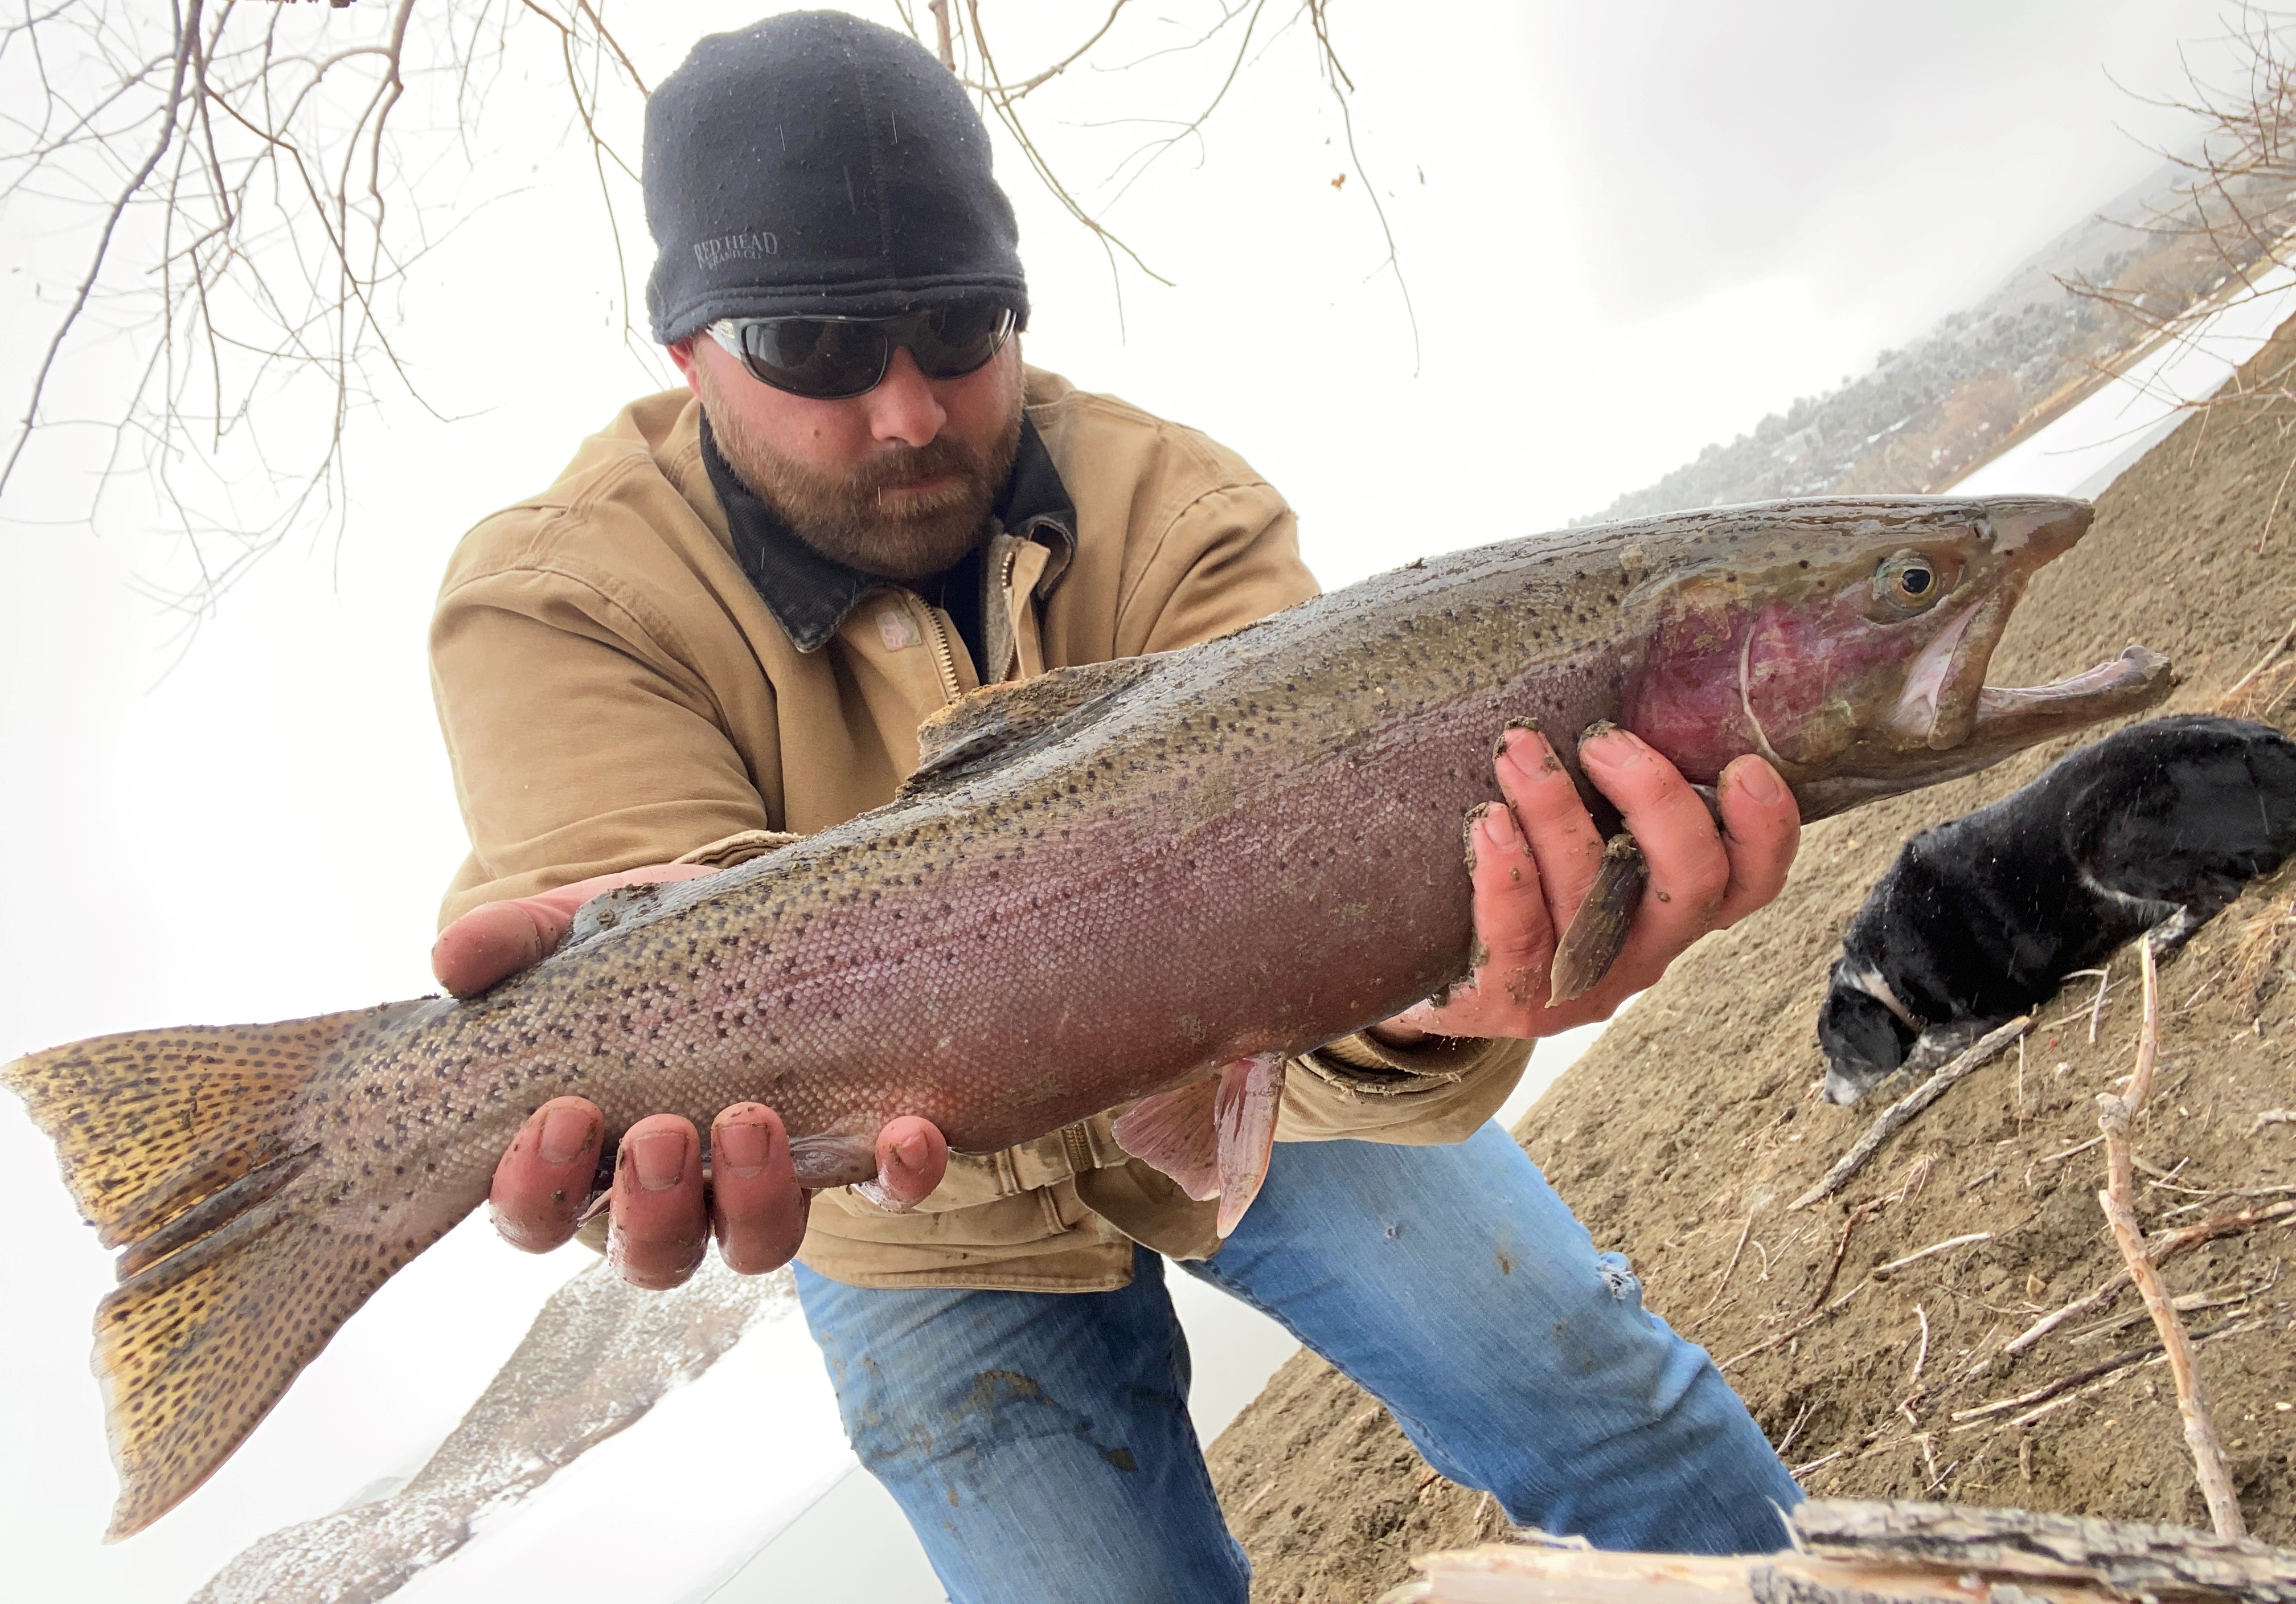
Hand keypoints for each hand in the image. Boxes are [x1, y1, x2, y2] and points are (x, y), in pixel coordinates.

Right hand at [437, 865, 950, 1287]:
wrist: (761, 907)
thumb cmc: (648, 943)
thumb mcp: (575, 929)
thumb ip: (512, 943)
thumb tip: (453, 960)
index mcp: (585, 1156)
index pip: (538, 1218)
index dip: (539, 1189)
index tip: (564, 1115)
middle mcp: (677, 1193)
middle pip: (651, 1256)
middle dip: (653, 1207)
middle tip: (662, 1133)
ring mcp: (771, 1182)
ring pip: (758, 1244)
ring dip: (756, 1198)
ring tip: (754, 1123)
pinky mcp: (859, 1150)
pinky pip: (885, 1195)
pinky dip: (899, 1175)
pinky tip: (906, 1131)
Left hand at [1377, 724, 1798, 1043]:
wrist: (1442, 981)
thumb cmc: (1526, 887)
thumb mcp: (1586, 840)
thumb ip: (1613, 791)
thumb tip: (1614, 673)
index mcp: (1678, 909)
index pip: (1752, 880)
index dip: (1765, 829)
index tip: (1743, 764)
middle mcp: (1647, 950)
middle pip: (1692, 883)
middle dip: (1655, 800)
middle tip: (1602, 738)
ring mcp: (1585, 982)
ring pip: (1597, 901)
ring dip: (1557, 812)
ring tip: (1517, 749)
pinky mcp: (1517, 999)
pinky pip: (1521, 940)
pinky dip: (1506, 876)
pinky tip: (1487, 822)